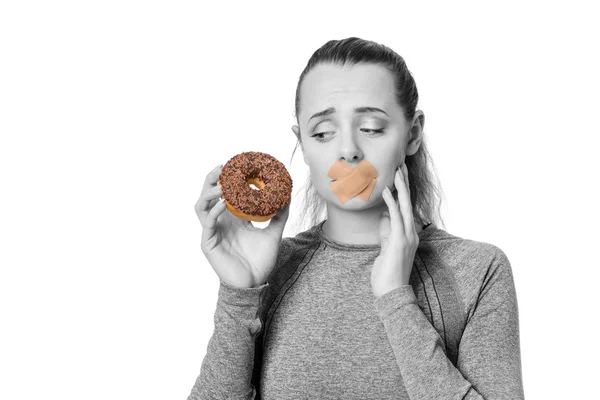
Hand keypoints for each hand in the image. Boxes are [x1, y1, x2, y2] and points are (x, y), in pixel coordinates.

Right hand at [194, 164, 290, 288]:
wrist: (254, 283)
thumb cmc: (260, 261)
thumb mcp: (273, 234)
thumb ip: (279, 216)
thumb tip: (288, 197)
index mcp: (233, 218)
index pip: (225, 193)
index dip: (226, 178)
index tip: (235, 164)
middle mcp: (221, 222)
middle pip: (209, 194)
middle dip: (212, 179)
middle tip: (222, 167)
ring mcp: (213, 231)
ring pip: (201, 206)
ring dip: (209, 192)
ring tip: (220, 184)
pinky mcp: (208, 243)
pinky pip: (208, 223)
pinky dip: (214, 211)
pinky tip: (223, 203)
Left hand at [371, 162, 419, 298]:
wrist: (391, 292)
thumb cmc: (387, 273)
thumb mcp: (385, 247)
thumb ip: (387, 231)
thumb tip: (384, 215)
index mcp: (408, 234)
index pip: (406, 206)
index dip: (403, 189)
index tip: (399, 174)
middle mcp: (411, 232)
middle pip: (408, 202)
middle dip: (404, 182)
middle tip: (400, 164)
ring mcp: (407, 236)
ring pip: (404, 206)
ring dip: (400, 187)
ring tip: (397, 170)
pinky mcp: (399, 241)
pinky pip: (396, 217)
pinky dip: (391, 203)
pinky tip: (387, 192)